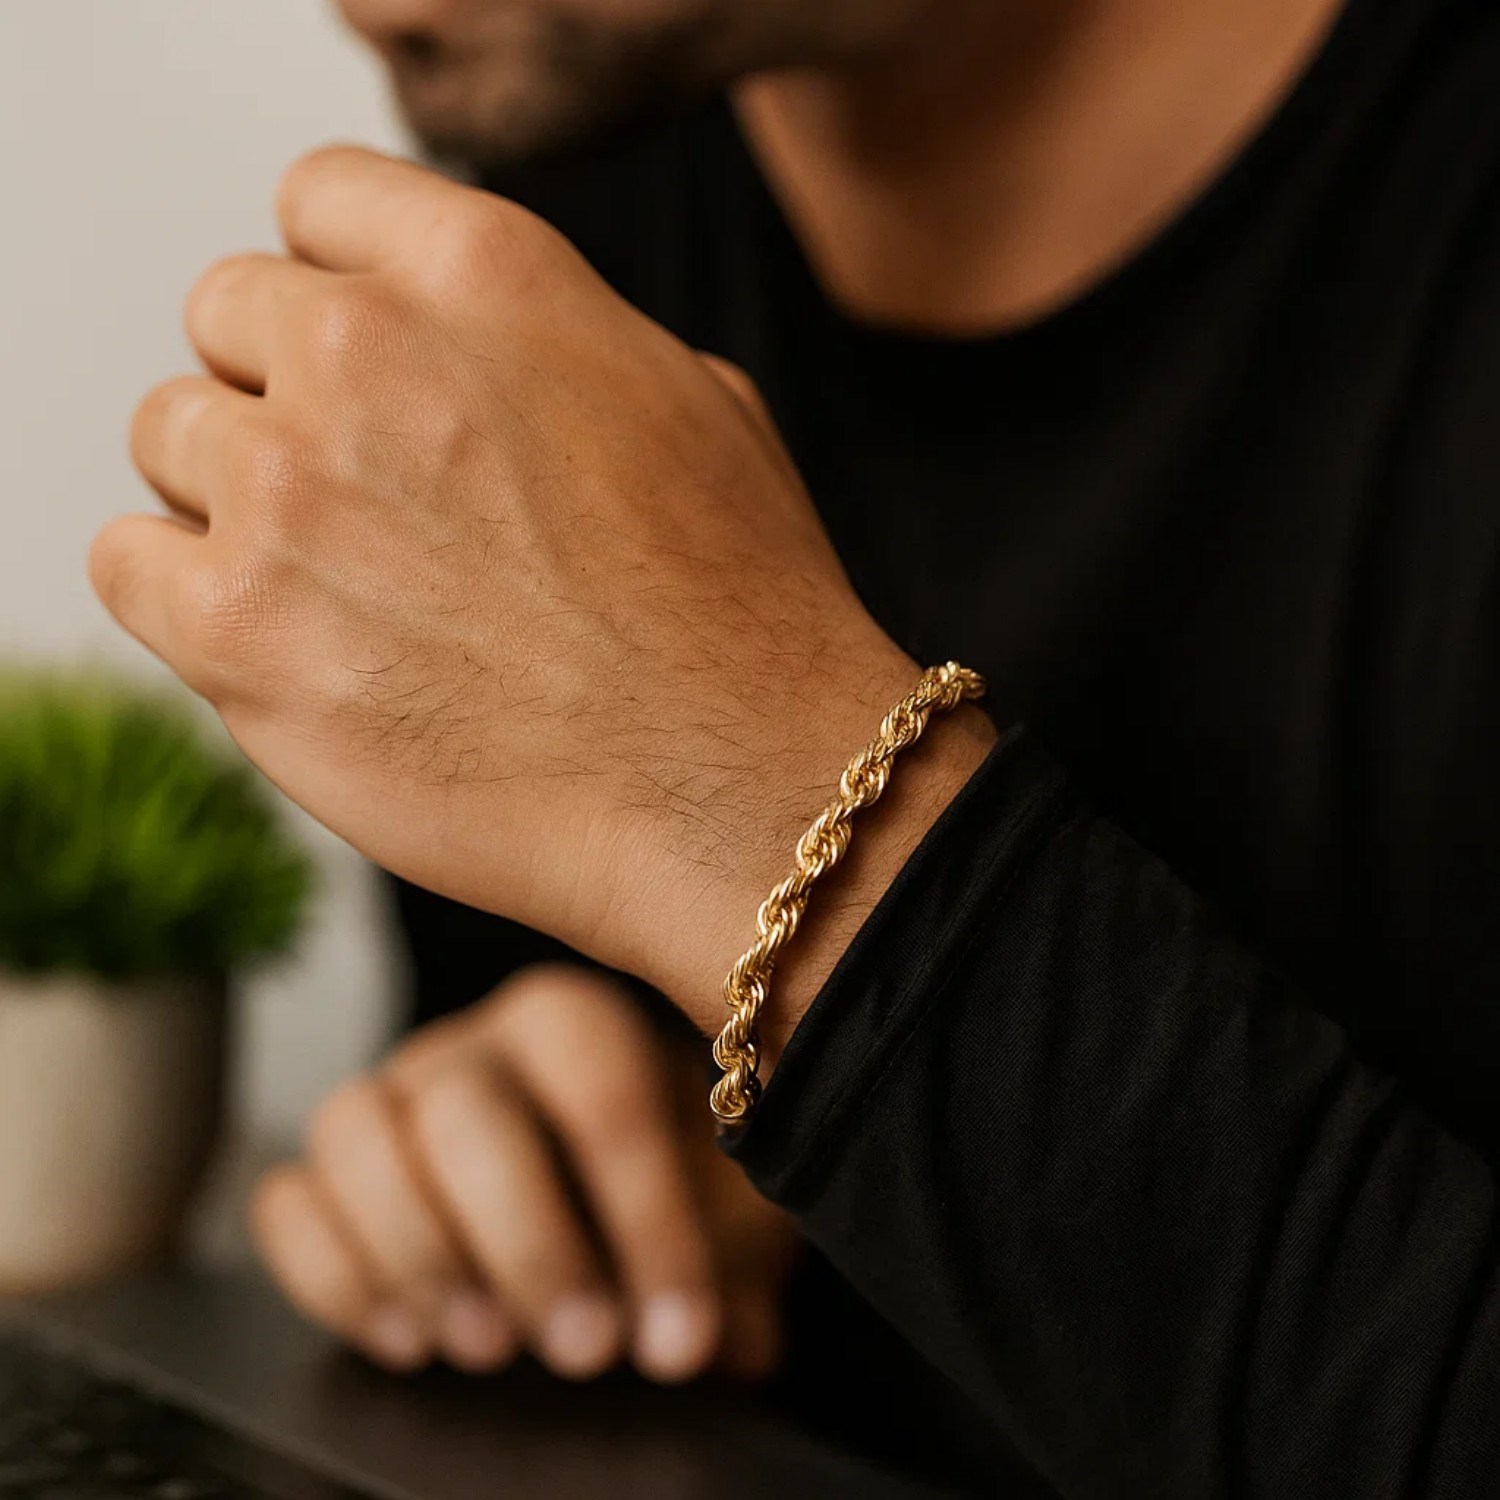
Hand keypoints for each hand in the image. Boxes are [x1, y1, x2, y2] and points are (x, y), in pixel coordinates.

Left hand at [96, 146, 993, 1036]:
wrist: (730, 788)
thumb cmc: (735, 615)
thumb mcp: (689, 406)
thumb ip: (546, 343)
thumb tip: (469, 355)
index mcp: (488, 274)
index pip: (318, 202)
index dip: (339, 284)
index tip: (360, 357)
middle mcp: (370, 355)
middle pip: (226, 317)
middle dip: (283, 394)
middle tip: (366, 496)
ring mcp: (293, 491)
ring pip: (167, 440)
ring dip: (236, 500)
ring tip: (343, 585)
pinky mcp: (237, 630)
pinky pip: (127, 563)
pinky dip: (184, 596)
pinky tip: (286, 639)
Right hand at [251, 964, 797, 1380]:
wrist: (610, 1204)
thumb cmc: (675, 1198)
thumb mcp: (725, 1218)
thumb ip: (726, 1262)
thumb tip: (716, 1334)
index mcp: (578, 1024)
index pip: (602, 1091)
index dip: (643, 1215)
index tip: (681, 1329)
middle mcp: (472, 1046)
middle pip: (465, 1113)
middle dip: (527, 1244)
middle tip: (585, 1349)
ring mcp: (388, 1098)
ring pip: (354, 1135)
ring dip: (419, 1256)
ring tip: (487, 1347)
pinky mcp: (324, 1169)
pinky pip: (286, 1200)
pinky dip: (332, 1277)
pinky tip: (407, 1341)